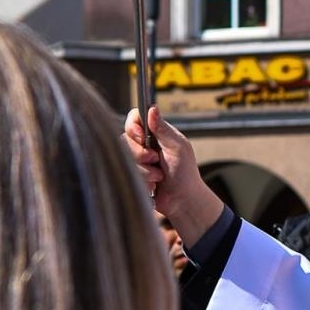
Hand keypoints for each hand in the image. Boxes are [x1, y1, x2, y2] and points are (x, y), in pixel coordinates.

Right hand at [123, 107, 223, 246]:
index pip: (134, 118)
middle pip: (124, 139)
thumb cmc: (185, 173)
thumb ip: (163, 129)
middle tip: (155, 160)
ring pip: (124, 158)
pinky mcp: (133, 174)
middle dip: (140, 154)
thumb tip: (152, 108)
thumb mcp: (177, 147)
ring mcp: (137, 160)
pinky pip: (125, 173)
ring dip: (143, 170)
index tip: (141, 137)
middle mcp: (144, 144)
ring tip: (158, 176)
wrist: (182, 200)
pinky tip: (153, 185)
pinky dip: (141, 181)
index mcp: (156, 133)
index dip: (133, 126)